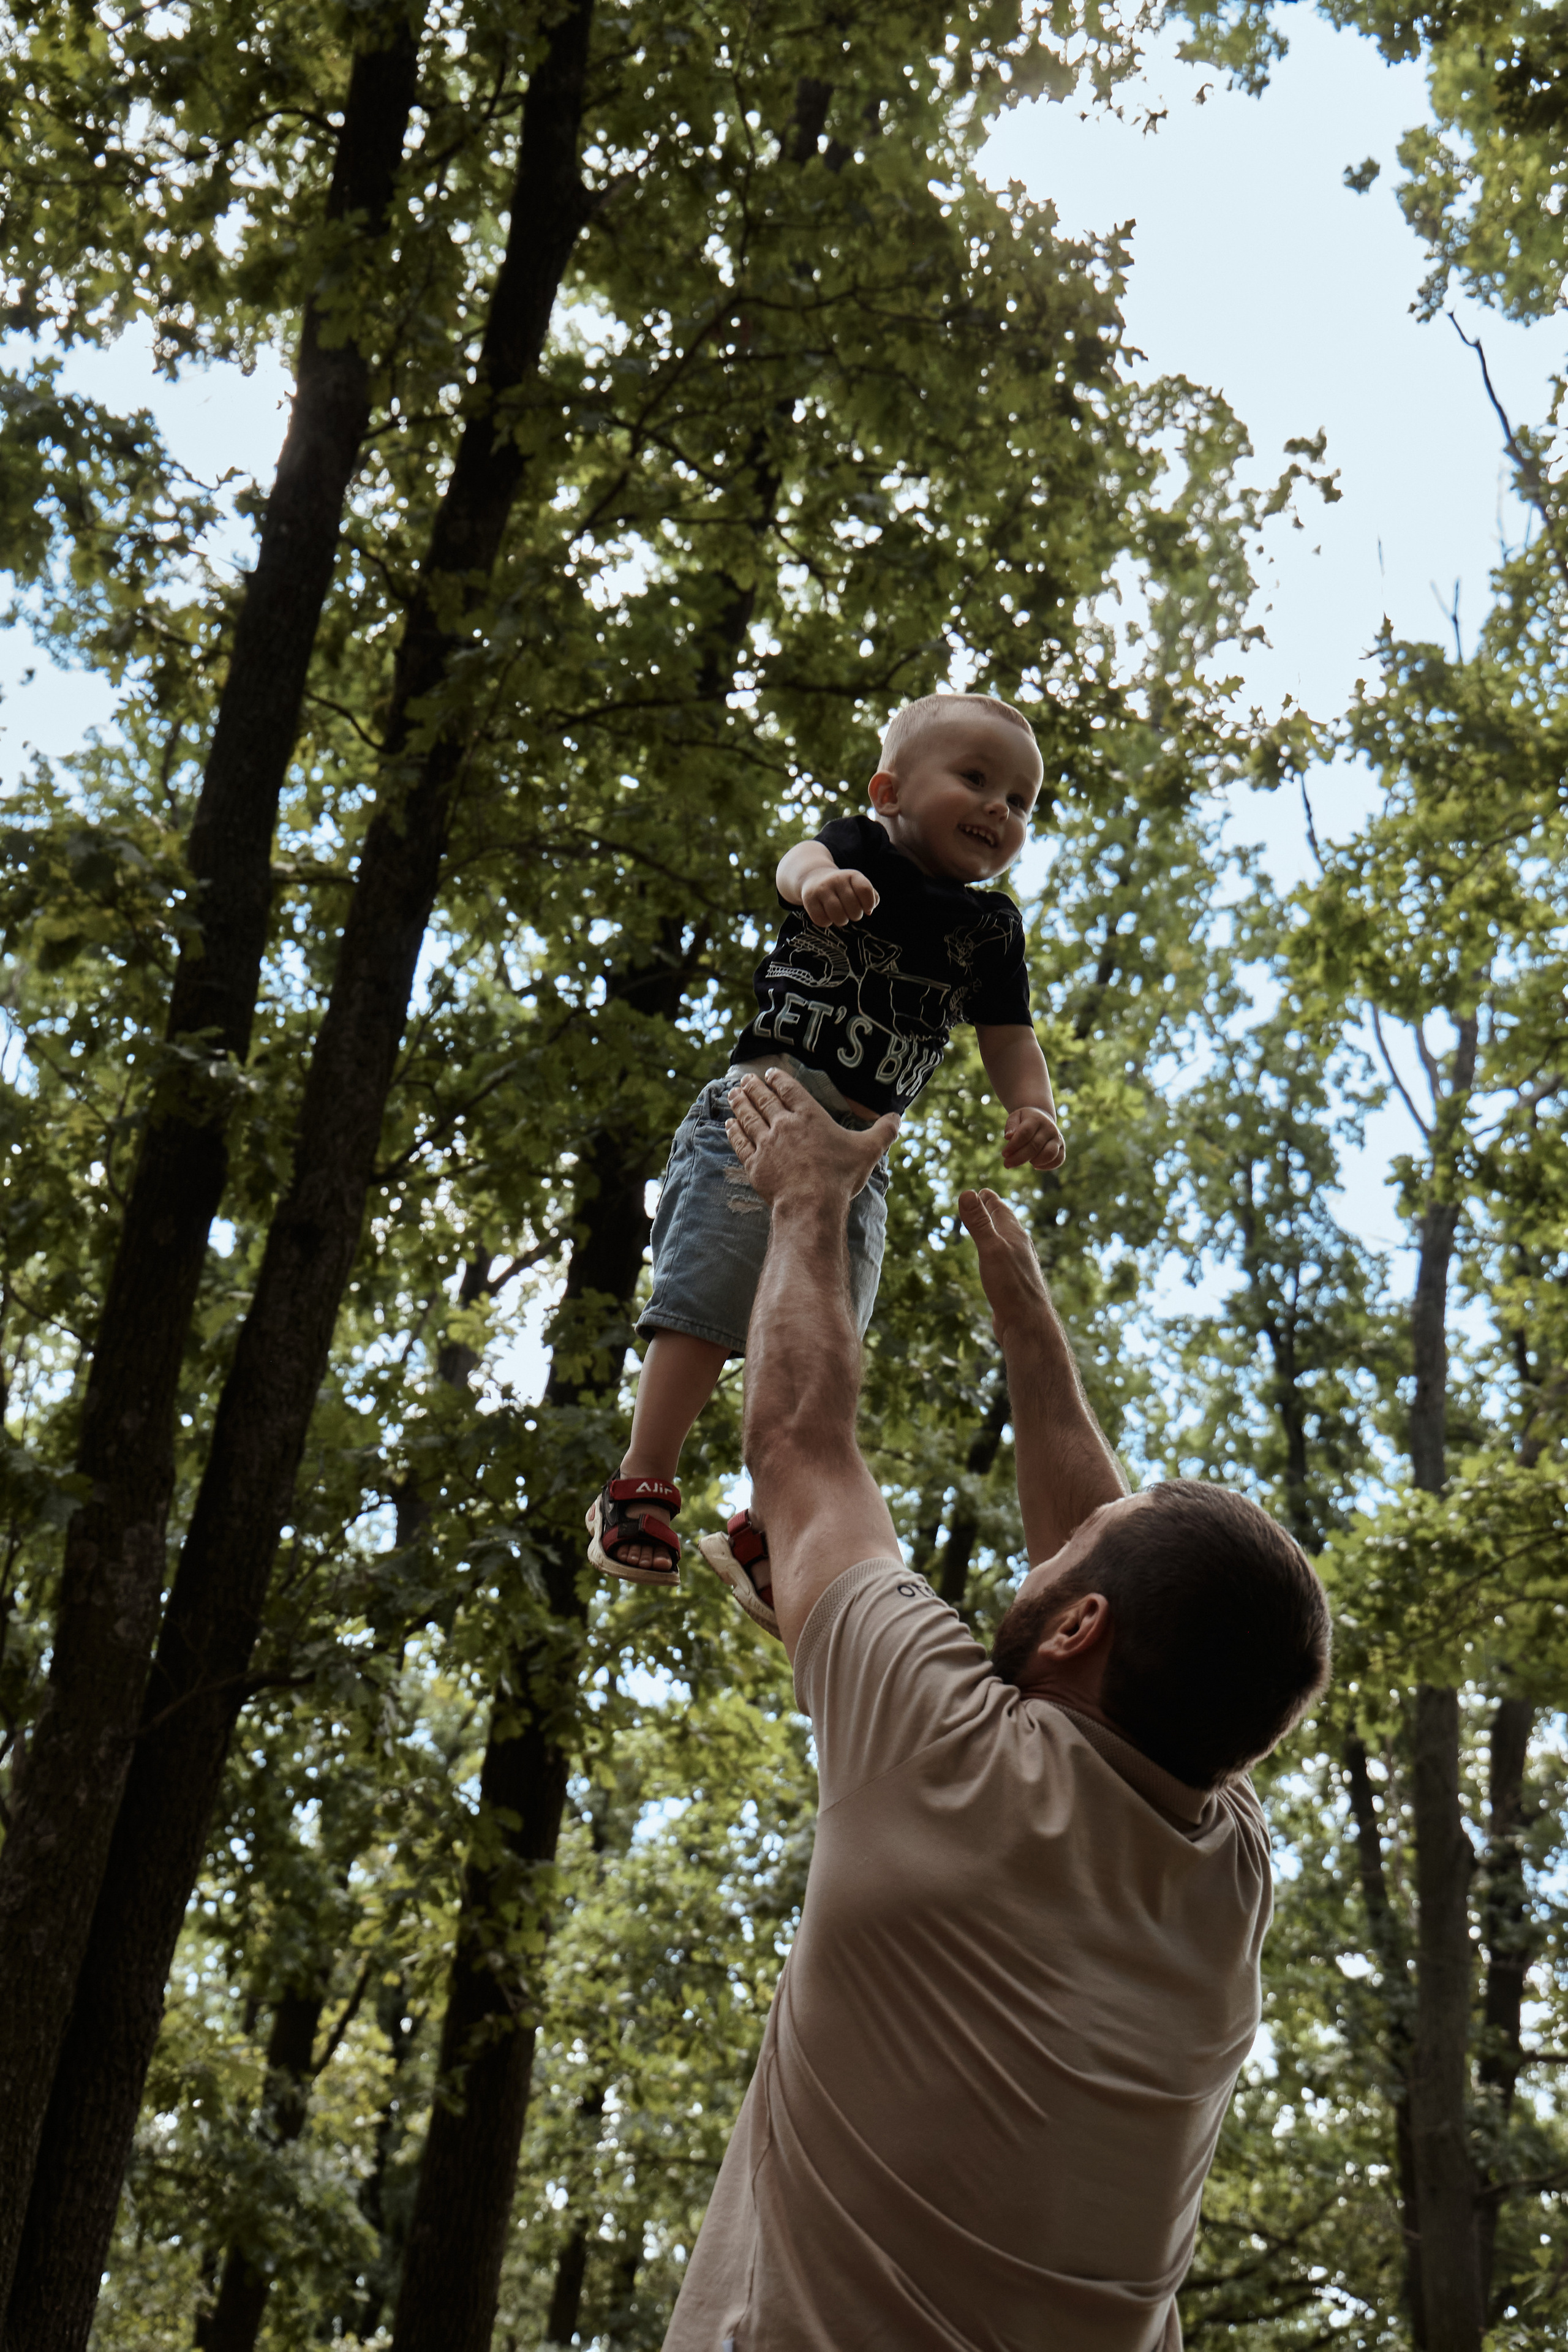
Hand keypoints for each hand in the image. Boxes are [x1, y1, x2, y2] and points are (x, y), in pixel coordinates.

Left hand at [726, 1068, 898, 1208]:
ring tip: (733, 1094)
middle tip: (745, 1080)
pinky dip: (734, 1132)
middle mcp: (784, 1125)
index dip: (779, 1079)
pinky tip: (729, 1125)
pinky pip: (741, 1143)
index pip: (790, 1090)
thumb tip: (897, 1117)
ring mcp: (767, 1144)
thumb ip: (883, 1131)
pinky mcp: (755, 1164)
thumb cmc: (840, 1175)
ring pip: (749, 1118)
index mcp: (809, 1116)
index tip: (770, 1073)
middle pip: (765, 1100)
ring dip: (740, 1104)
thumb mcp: (868, 1150)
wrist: (811, 1204)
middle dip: (754, 1088)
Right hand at [801, 867, 878, 927]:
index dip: (869, 904)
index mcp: (852, 875)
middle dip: (855, 915)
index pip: (865, 890)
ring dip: (842, 921)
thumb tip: (869, 911)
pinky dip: (826, 922)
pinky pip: (822, 920)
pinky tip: (826, 914)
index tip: (866, 907)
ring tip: (840, 915)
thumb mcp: (857, 885)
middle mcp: (836, 879)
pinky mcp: (809, 899)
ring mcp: (821, 889)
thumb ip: (870, 896)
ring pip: (838, 917)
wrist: (814, 877)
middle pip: (854, 909)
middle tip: (850, 912)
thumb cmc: (842, 887)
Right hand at [958, 1186, 1051, 1344]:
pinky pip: (1003, 1260)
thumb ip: (979, 1223)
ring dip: (995, 1232)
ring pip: (1006, 1243)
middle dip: (993, 1212)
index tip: (982, 1190)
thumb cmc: (1011, 1286)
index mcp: (1015, 1236)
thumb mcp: (991, 1249)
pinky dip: (995, 1253)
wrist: (1028, 1324)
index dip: (989, 1200)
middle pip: (1006, 1225)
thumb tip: (967, 1192)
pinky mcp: (1013, 1283)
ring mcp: (1018, 1266)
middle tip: (983, 1202)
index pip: (1001, 1211)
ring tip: (988, 1229)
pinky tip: (994, 1262)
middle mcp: (1019, 1249)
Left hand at [1002, 1104, 1064, 1171]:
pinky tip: (1035, 1165)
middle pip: (1035, 1146)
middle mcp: (1049, 1128)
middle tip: (1007, 1164)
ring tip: (1026, 1161)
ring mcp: (1057, 1138)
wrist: (1042, 1118)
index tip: (1004, 1154)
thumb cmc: (1024, 1120)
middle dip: (1019, 1158)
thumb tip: (1008, 1137)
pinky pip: (1059, 1160)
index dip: (1014, 1145)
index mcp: (1036, 1119)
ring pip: (1050, 1154)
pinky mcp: (1062, 1147)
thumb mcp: (1015, 1117)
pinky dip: (1048, 1166)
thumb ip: (1011, 1126)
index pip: (1025, 1133)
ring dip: (1035, 1161)